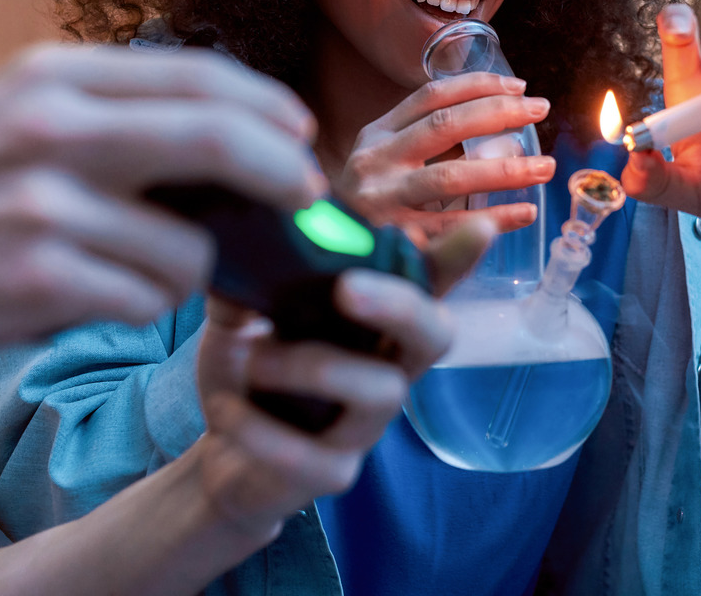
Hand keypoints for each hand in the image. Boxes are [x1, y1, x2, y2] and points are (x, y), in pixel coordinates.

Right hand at [0, 43, 326, 354]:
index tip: (302, 134)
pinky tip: (87, 296)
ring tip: (122, 267)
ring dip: (183, 270)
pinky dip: (139, 306)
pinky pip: (147, 302)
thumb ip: (124, 109)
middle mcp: (52, 128)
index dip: (268, 107)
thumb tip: (250, 133)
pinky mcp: (38, 280)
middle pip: (216, 140)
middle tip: (307, 193)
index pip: (198, 77)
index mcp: (56, 76)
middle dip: (281, 172)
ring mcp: (44, 206)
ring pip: (189, 248)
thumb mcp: (28, 108)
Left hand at [193, 220, 489, 539]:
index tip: (480, 227)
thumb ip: (246, 285)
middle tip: (349, 287)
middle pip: (435, 335)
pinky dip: (262, 429)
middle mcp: (385, 369)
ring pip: (381, 392)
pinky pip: (315, 456)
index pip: (426, 285)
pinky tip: (227, 412)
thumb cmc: (248, 373)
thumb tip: (245, 242)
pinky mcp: (334, 473)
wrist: (220, 458)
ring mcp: (365, 426)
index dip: (458, 260)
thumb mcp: (238, 321)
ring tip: (250, 357)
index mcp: (370, 323)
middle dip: (401, 305)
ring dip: (312, 366)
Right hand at [328, 73, 553, 242]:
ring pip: (450, 176)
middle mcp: (373, 162)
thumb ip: (426, 146)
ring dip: (504, 168)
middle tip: (540, 111)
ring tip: (544, 166)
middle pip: (444, 126)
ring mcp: (379, 202)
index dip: (478, 85)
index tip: (519, 86)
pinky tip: (524, 212)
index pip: (430, 96)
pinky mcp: (391, 243)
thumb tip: (498, 126)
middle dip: (499, 114)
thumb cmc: (371, 214)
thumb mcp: (385, 168)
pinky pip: (453, 227)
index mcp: (375, 137)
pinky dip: (494, 218)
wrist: (326, 267)